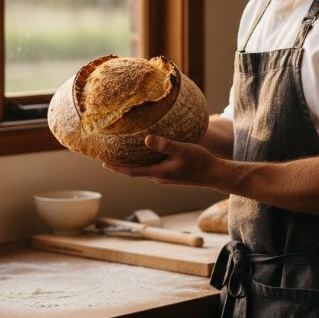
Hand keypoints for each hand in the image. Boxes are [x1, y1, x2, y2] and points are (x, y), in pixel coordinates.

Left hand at [103, 134, 224, 188]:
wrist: (215, 175)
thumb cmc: (200, 162)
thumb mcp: (182, 150)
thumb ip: (164, 145)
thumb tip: (146, 139)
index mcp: (158, 173)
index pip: (132, 172)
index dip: (117, 168)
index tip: (103, 163)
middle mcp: (159, 177)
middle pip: (135, 171)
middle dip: (121, 165)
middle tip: (108, 156)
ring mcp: (165, 177)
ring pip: (144, 169)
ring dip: (133, 163)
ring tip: (123, 154)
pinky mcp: (171, 174)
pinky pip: (153, 168)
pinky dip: (145, 161)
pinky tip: (146, 153)